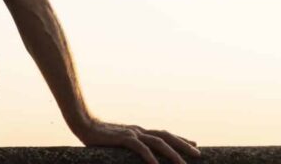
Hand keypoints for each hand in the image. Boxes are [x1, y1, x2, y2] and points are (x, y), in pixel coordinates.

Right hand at [74, 119, 199, 163]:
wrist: (81, 123)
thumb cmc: (97, 135)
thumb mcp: (118, 141)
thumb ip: (130, 145)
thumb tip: (139, 151)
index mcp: (138, 131)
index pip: (163, 134)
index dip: (179, 139)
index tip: (194, 144)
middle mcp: (138, 130)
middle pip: (166, 136)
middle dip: (183, 144)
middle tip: (198, 153)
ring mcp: (131, 133)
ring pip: (157, 142)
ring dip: (172, 153)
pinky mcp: (122, 138)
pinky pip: (140, 148)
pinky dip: (150, 156)